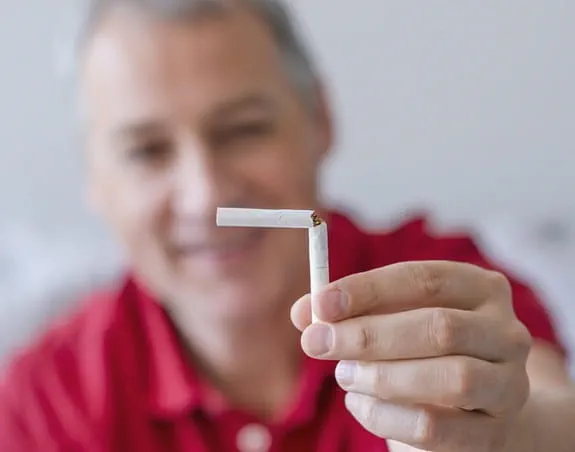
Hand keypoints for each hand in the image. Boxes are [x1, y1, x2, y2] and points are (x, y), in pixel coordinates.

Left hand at [291, 261, 532, 450]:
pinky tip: (359, 404)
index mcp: (480, 288)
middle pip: (439, 327)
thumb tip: (303, 313)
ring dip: (383, 376)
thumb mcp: (392, 319)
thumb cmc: (426, 349)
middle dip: (368, 335)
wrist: (476, 404)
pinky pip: (437, 428)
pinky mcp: (494, 432)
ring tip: (344, 374)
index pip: (424, 279)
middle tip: (316, 342)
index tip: (321, 303)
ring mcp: (508, 384)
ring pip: (451, 378)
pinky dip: (386, 416)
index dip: (369, 289)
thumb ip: (350, 312)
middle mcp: (506, 332)